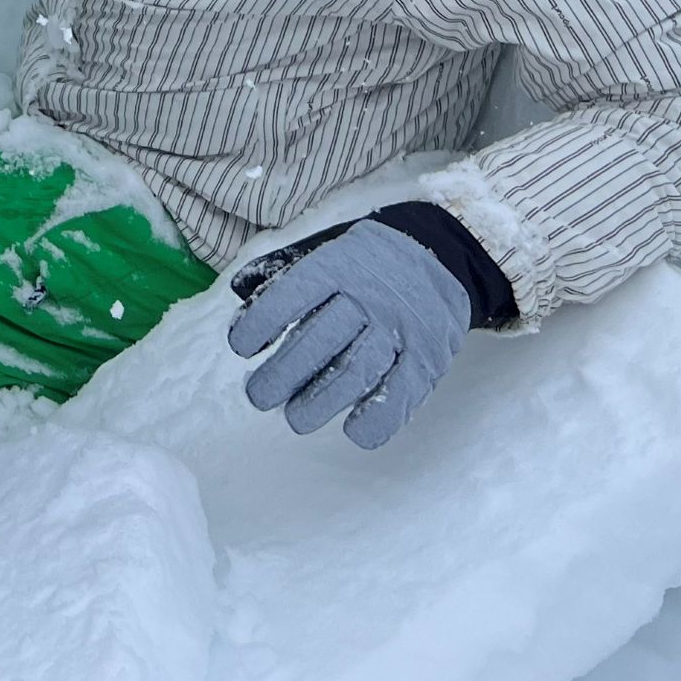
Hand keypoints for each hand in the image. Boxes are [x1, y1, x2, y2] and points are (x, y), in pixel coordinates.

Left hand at [226, 218, 469, 448]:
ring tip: (295, 417)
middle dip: (283, 373)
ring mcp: (402, 328)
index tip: (242, 347)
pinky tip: (353, 430)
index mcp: (339, 265)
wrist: (441, 254)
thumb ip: (285, 273)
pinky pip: (402, 392)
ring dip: (321, 401)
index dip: (263, 322)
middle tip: (258, 396)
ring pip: (357, 371)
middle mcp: (370, 296)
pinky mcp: (428, 356)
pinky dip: (377, 418)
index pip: (293, 294)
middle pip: (321, 339)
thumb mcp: (327, 251)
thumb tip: (239, 295)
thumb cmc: (367, 262)